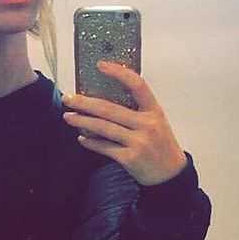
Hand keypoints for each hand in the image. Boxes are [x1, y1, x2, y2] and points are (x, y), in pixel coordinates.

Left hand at [62, 61, 187, 185]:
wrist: (170, 174)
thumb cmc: (160, 145)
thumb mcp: (156, 122)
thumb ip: (137, 111)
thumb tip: (104, 101)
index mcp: (154, 111)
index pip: (137, 85)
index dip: (119, 73)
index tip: (100, 65)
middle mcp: (147, 124)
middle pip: (110, 109)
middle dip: (85, 103)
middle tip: (68, 98)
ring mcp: (138, 142)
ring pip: (103, 128)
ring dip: (82, 122)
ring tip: (68, 117)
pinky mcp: (130, 158)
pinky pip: (105, 147)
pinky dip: (91, 142)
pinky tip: (82, 137)